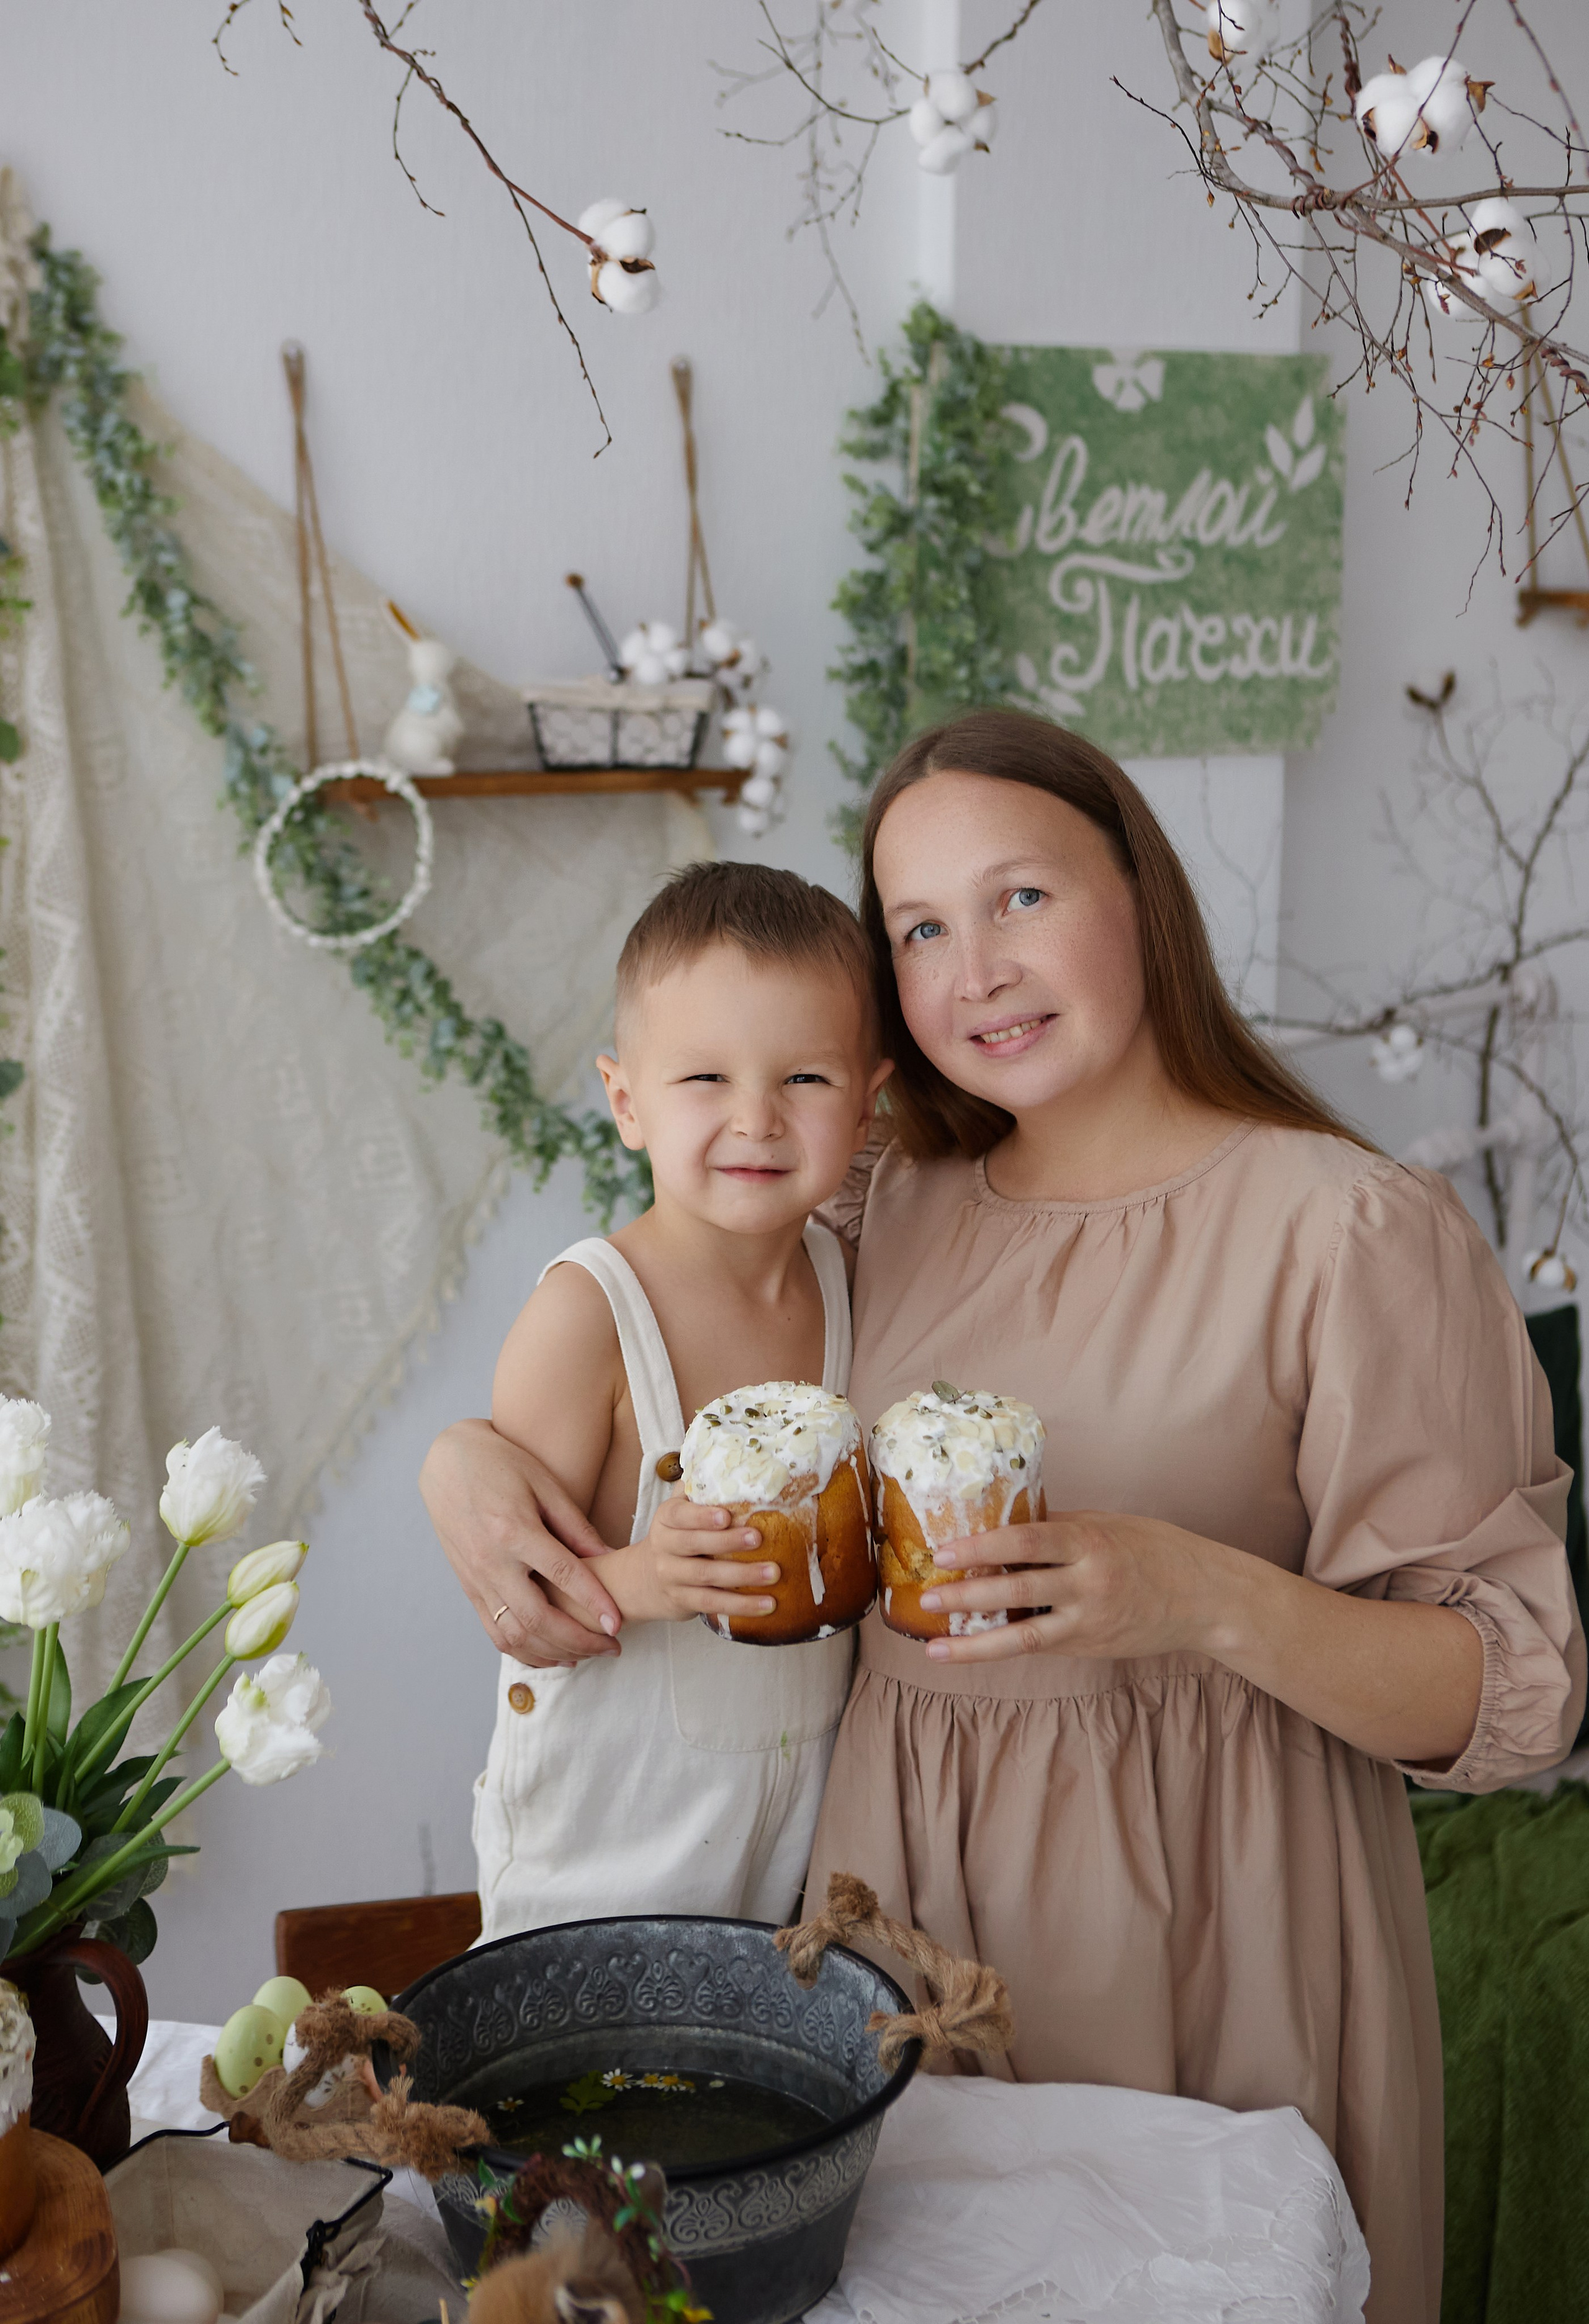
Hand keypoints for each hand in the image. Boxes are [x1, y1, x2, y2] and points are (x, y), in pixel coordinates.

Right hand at [419, 1419, 621, 1667]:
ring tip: (587, 1654)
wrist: (447, 1462)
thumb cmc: (501, 1463)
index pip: (562, 1575)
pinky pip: (494, 1632)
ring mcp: (476, 1579)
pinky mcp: (468, 1588)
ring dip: (553, 1653)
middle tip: (611, 1647)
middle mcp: (492, 1561)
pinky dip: (524, 1651)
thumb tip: (609, 1558)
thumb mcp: (543, 1483)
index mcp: (513, 1530)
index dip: (593, 1602)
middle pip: (537, 1618)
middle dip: (579, 1641)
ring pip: (515, 1635)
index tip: (618, 1623)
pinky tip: (551, 1654)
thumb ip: (575, 1525)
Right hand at [624, 1491, 779, 1624]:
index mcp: (667, 1519)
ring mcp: (672, 1577)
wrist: (644, 1579)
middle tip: (759, 1538)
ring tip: (773, 1573)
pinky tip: (767, 1604)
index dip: (702, 1516)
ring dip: (742, 1576)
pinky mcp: (683, 1601)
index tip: (726, 1516)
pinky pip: (712, 1604)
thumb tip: (739, 1460)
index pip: (679, 1515)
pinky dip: (740, 1606)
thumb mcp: (681, 1510)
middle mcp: (664, 1547)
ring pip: (706, 1578)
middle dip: (727, 1542)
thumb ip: (701, 1489)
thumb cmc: (677, 1536)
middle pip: (693, 1545)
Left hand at [920, 1510, 1225, 1664]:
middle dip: (967, 1595)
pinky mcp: (1090, 1646)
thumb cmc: (1155, 1550)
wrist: (1205, 1598)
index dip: (981, 1546)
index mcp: (1090, 1541)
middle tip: (926, 1594)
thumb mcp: (1109, 1524)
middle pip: (1017, 1591)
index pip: (1026, 1542)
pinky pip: (1040, 1646)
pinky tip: (972, 1649)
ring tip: (935, 1645)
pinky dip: (1002, 1648)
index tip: (945, 1550)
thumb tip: (1005, 1523)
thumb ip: (1060, 1527)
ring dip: (974, 1642)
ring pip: (1022, 1636)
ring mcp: (1089, 1621)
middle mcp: (1088, 1583)